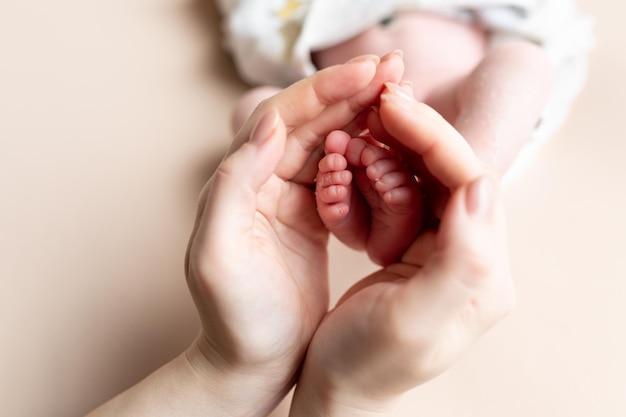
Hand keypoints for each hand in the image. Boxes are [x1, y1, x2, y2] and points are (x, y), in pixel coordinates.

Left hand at [184, 53, 403, 415]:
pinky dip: (365, 153)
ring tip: (398, 96)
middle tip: (395, 68)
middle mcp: (262, 180)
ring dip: (362, 115)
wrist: (251, 359)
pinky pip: (342, 171)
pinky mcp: (313, 215)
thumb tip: (269, 124)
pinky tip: (391, 142)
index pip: (282, 120)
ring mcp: (289, 195)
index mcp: (240, 182)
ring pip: (329, 140)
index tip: (368, 72)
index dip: (325, 93)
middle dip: (350, 92)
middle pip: (310, 121)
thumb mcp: (217, 255)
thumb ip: (233, 186)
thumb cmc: (233, 316)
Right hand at [290, 83, 515, 416]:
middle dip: (410, 135)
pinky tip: (352, 162)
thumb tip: (482, 186)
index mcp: (483, 273)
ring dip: (388, 151)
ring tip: (354, 134)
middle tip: (371, 106)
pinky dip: (374, 174)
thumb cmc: (368, 363)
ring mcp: (441, 249)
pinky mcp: (413, 248)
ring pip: (422, 178)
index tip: (391, 105)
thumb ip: (463, 258)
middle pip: (449, 172)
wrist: (339, 388)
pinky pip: (399, 196)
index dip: (433, 136)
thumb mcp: (414, 321)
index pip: (470, 181)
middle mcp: (470, 256)